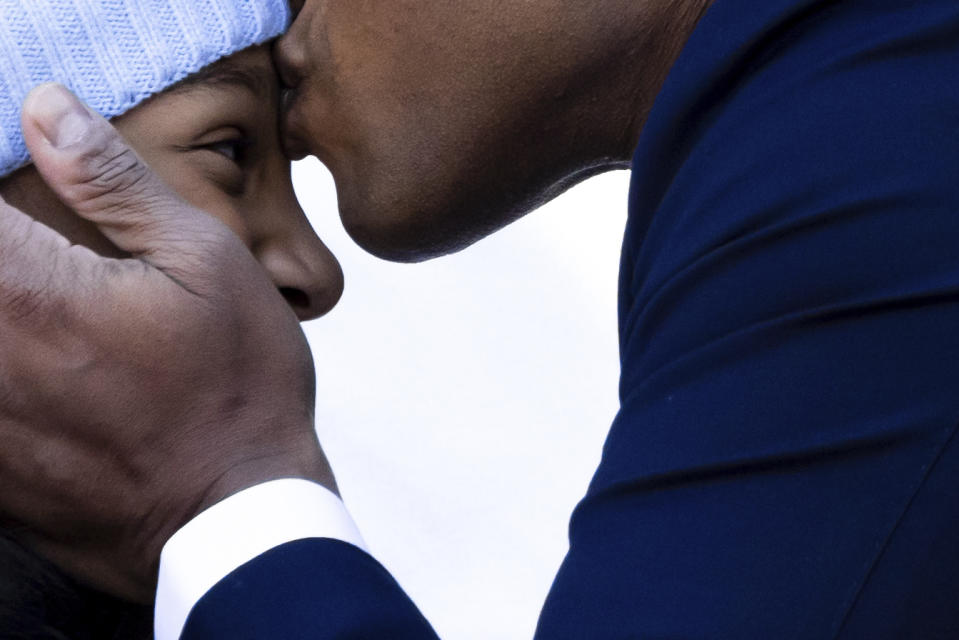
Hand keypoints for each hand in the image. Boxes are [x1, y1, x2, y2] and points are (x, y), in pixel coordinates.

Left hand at [0, 85, 334, 601]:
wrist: (234, 519)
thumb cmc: (236, 389)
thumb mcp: (206, 263)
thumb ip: (115, 182)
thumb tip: (46, 106)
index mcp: (26, 288)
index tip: (28, 192)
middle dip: (9, 248)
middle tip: (51, 257)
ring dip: (7, 294)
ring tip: (65, 316)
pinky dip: (8, 354)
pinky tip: (53, 362)